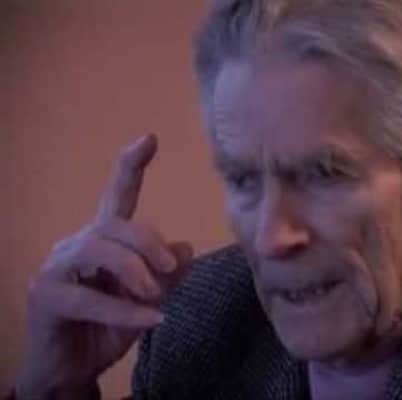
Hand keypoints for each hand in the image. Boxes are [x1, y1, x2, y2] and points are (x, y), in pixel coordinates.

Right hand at [16, 134, 192, 398]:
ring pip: (98, 248)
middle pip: (115, 224)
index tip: (150, 138)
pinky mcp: (45, 296)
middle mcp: (77, 245)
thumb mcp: (148, 300)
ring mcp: (56, 267)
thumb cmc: (109, 328)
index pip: (117, 197)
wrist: (73, 369)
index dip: (131, 167)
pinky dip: (126, 310)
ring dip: (135, 270)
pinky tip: (153, 320)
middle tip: (171, 267)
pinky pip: (90, 297)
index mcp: (104, 240)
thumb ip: (167, 274)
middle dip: (149, 242)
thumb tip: (186, 247)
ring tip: (155, 293)